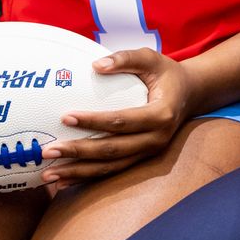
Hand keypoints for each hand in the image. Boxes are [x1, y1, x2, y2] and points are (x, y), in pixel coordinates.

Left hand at [40, 47, 195, 183]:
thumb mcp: (151, 58)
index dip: (94, 121)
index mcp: (160, 115)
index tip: (66, 117)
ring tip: (49, 174)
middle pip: (112, 150)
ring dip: (78, 172)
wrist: (190, 95)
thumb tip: (95, 65)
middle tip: (49, 151)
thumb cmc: (166, 74)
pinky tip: (63, 181)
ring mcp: (149, 153)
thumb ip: (126, 58)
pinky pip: (112, 171)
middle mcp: (156, 139)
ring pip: (110, 167)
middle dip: (78, 152)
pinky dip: (87, 177)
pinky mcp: (141, 159)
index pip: (122, 121)